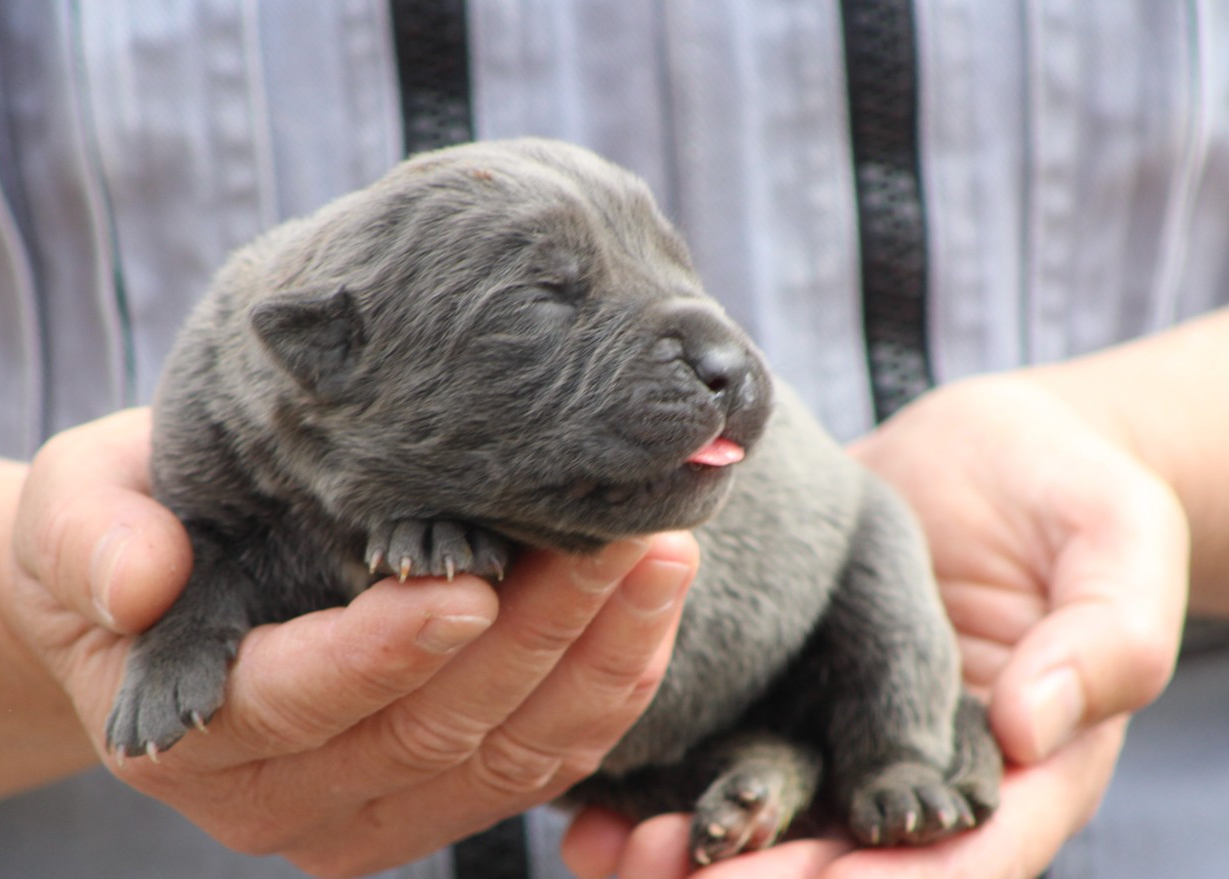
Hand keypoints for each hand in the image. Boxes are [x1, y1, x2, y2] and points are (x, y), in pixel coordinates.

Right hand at [8, 408, 698, 877]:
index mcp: (186, 724)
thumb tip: (137, 583)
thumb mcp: (72, 507)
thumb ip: (90, 539)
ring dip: (591, 667)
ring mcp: (357, 813)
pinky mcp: (424, 803)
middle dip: (534, 637)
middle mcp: (274, 795)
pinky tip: (648, 617)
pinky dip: (600, 699)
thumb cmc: (122, 526)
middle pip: (425, 733)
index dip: (385, 650)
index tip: (472, 582)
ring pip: (498, 762)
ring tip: (659, 564)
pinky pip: (532, 770)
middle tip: (615, 539)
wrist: (155, 588)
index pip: (297, 700)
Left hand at [562, 375, 1187, 877]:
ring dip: (700, 850)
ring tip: (621, 847)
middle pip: (850, 859)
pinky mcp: (792, 692)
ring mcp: (852, 735)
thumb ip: (1102, 638)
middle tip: (673, 869)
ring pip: (777, 822)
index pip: (964, 855)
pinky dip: (668, 790)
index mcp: (1024, 766)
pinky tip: (598, 807)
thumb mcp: (1117, 544)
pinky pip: (728, 753)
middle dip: (768, 877)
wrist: (997, 447)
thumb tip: (1032, 730)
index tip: (813, 878)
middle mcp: (924, 769)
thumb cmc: (1074, 489)